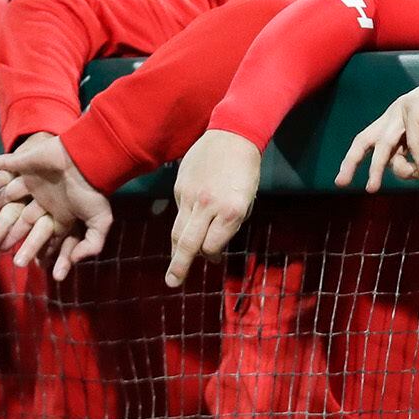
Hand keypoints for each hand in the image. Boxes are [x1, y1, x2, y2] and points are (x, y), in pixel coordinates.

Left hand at [0, 134, 115, 278]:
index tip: (22, 262)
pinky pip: (4, 163)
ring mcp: (33, 179)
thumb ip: (90, 245)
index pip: (42, 233)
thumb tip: (75, 262)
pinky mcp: (25, 162)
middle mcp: (44, 197)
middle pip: (19, 218)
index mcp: (60, 211)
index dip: (32, 247)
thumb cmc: (94, 190)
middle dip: (6, 232)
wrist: (88, 157)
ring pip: (7, 195)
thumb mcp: (100, 222)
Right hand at [167, 131, 262, 287]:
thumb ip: (229, 226)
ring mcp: (191, 195)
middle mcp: (208, 205)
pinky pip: (179, 212)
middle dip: (180, 266)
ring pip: (178, 231)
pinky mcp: (179, 187)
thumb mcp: (246, 201)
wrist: (232, 134)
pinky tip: (190, 224)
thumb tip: (212, 251)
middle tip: (173, 283)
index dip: (213, 255)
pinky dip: (184, 223)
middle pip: (188, 243)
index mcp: (230, 210)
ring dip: (176, 252)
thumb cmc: (245, 172)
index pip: (212, 246)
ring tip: (173, 270)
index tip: (214, 258)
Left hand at [338, 68, 418, 193]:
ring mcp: (403, 112)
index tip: (353, 183)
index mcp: (399, 125)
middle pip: (365, 140)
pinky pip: (411, 142)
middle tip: (341, 183)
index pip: (372, 144)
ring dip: (376, 168)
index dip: (360, 161)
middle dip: (351, 162)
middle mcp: (395, 117)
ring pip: (383, 145)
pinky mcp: (415, 109)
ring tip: (373, 188)